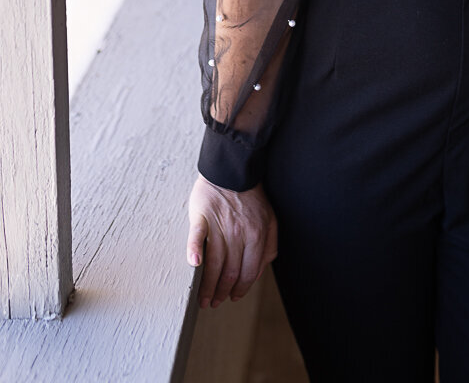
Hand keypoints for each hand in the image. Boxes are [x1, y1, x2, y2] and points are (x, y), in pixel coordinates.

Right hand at [186, 173, 277, 308]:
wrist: (233, 169)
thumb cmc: (251, 197)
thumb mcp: (270, 220)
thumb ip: (269, 246)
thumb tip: (259, 271)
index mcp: (257, 235)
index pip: (248, 272)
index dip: (240, 289)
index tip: (232, 298)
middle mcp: (239, 233)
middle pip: (229, 272)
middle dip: (221, 293)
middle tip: (213, 303)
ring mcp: (220, 224)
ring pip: (213, 263)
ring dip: (207, 285)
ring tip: (202, 299)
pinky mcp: (202, 216)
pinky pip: (197, 237)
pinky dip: (194, 251)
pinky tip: (193, 264)